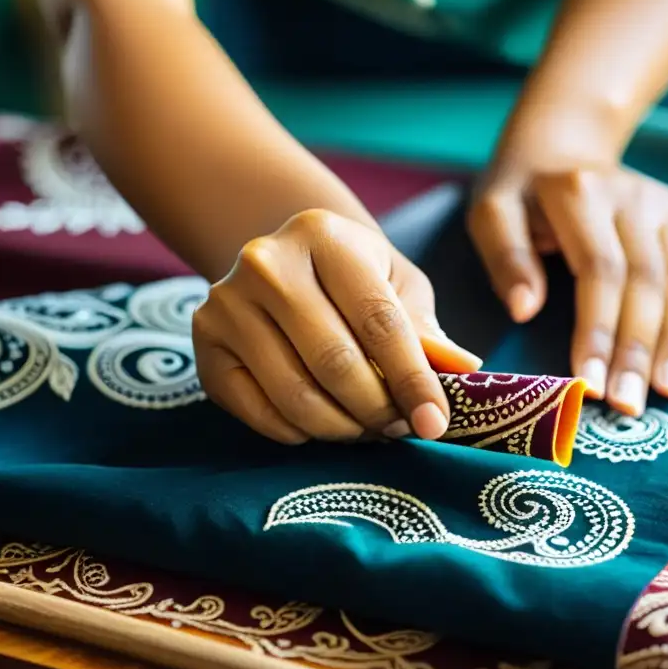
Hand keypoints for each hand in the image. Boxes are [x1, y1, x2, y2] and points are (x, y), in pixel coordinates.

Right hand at [192, 209, 481, 444]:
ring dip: (344, 428)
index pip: (378, 319)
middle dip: (378, 409)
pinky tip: (325, 424)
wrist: (284, 263)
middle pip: (334, 361)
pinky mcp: (203, 343)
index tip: (436, 422)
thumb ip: (425, 328)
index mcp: (323, 236)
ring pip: (295, 394)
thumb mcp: (397, 286)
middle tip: (402, 428)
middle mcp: (266, 262)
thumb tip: (464, 371)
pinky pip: (258, 412)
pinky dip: (300, 433)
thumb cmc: (354, 278)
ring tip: (370, 429)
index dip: (413, 378)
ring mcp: (226, 302)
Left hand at [468, 158, 667, 416]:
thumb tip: (525, 309)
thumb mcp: (491, 211)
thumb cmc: (522, 193)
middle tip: (630, 405)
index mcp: (579, 193)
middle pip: (644, 281)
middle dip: (638, 349)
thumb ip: (505, 256)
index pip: (597, 271)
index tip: (592, 384)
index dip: (598, 331)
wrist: (561, 145)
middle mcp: (631, 195)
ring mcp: (667, 204)